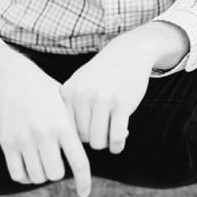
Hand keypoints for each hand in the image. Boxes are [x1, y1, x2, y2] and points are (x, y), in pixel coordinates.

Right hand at [0, 46, 90, 196]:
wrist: (16, 80)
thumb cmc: (49, 93)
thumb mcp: (70, 105)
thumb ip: (88, 124)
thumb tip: (124, 135)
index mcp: (64, 125)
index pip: (78, 161)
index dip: (83, 181)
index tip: (84, 194)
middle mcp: (45, 134)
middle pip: (55, 174)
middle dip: (58, 174)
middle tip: (57, 165)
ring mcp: (24, 140)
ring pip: (37, 176)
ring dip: (42, 175)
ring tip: (44, 164)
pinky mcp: (7, 144)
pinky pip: (17, 174)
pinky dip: (24, 176)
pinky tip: (29, 167)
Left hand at [60, 28, 167, 154]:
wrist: (130, 52)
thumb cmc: (103, 72)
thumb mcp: (80, 83)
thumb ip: (70, 108)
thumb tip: (71, 144)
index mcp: (68, 92)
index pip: (65, 128)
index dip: (76, 136)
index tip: (87, 133)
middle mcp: (83, 96)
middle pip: (82, 137)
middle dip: (93, 139)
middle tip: (103, 135)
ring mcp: (102, 100)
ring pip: (98, 141)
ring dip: (106, 144)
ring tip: (111, 139)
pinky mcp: (122, 104)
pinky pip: (117, 136)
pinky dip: (118, 145)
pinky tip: (121, 141)